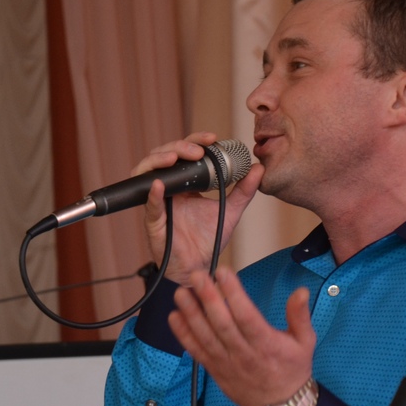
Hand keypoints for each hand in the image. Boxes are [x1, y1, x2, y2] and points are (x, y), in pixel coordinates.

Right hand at [135, 132, 262, 285]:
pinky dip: (151, 194)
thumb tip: (258, 168)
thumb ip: (243, 191)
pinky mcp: (153, 221)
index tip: (212, 139)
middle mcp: (169, 190)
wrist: (200, 267)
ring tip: (176, 158)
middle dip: (179, 146)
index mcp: (186, 184)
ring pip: (147, 172)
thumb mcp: (230, 211)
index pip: (185, 153)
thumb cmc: (208, 240)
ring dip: (160, 160)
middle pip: (165, 156)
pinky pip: (148, 205)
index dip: (195, 141)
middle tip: (198, 150)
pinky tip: (158, 185)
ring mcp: (159, 203)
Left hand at [168, 267, 314, 405]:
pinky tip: (174, 317)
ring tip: (181, 293)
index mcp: (267, 344)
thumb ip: (299, 315)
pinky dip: (184, 335)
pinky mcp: (215, 371)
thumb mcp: (304, 342)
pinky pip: (197, 352)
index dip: (234, 294)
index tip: (223, 273)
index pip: (247, 317)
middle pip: (222, 324)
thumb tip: (300, 291)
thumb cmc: (293, 369)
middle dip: (208, 298)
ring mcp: (227, 363)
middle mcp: (244, 354)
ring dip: (191, 314)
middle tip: (196, 276)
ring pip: (206, 337)